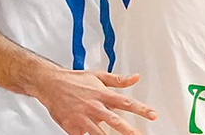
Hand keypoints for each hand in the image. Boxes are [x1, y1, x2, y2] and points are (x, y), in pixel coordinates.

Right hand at [35, 69, 156, 134]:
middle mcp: (94, 107)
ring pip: (100, 134)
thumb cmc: (74, 80)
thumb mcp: (98, 76)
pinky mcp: (73, 128)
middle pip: (115, 122)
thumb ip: (118, 80)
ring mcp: (84, 118)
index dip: (141, 109)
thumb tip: (135, 78)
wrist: (51, 84)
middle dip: (130, 131)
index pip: (126, 102)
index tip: (153, 115)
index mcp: (102, 94)